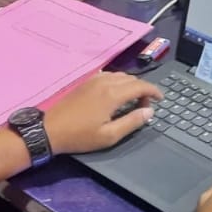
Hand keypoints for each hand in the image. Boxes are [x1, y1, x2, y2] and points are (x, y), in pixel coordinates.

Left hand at [42, 72, 162, 155]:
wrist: (50, 129)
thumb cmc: (80, 136)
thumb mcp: (109, 136)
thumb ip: (132, 122)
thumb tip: (149, 111)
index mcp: (113, 94)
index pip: (141, 86)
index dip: (154, 91)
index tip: (161, 99)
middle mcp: (105, 81)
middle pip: (132, 79)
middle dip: (143, 90)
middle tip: (144, 107)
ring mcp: (94, 80)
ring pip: (121, 75)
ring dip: (131, 85)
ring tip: (132, 101)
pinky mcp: (87, 82)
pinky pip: (109, 75)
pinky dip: (119, 82)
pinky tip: (116, 94)